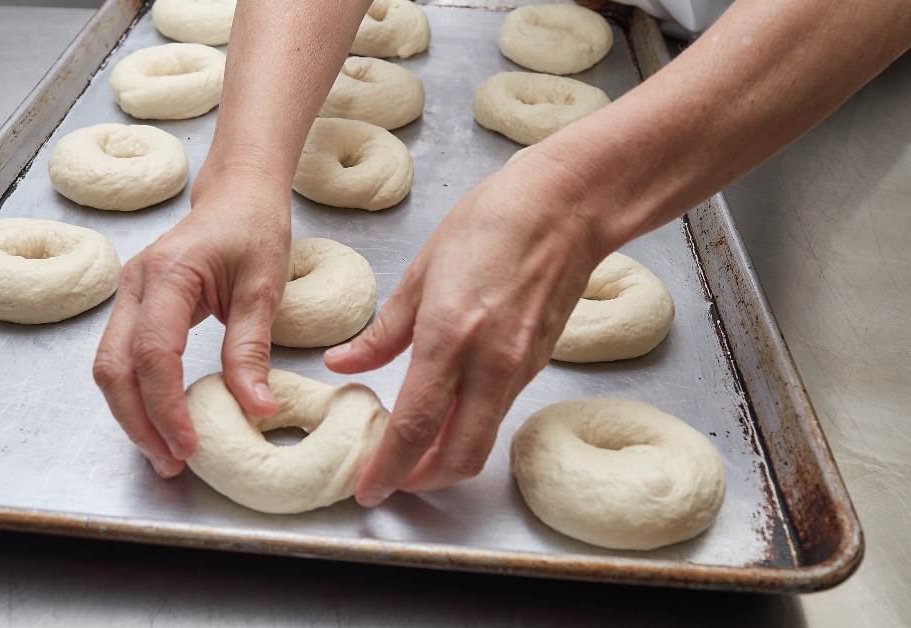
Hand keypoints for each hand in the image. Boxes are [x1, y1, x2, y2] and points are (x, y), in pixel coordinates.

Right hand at [93, 170, 290, 477]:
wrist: (237, 194)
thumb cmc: (254, 228)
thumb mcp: (264, 288)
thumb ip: (252, 349)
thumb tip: (257, 408)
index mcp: (168, 274)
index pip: (153, 355)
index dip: (166, 407)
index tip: (188, 445)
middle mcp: (135, 285)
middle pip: (114, 368)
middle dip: (138, 422)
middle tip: (171, 463)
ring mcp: (128, 294)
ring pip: (109, 367)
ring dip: (132, 414)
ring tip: (166, 453)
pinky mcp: (134, 306)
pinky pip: (121, 358)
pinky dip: (135, 394)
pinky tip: (160, 420)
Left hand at [325, 152, 613, 505]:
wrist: (565, 208)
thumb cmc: (491, 223)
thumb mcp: (420, 272)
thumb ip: (382, 332)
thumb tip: (344, 363)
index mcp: (449, 338)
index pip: (414, 428)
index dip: (387, 469)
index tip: (367, 489)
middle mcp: (489, 365)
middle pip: (458, 458)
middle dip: (421, 481)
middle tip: (391, 479)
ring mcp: (518, 370)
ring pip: (482, 441)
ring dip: (446, 457)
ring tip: (413, 448)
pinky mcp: (537, 366)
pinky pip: (498, 413)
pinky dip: (469, 427)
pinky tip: (448, 412)